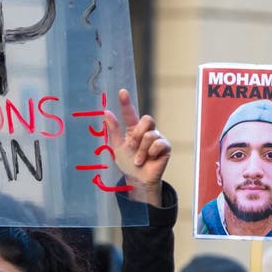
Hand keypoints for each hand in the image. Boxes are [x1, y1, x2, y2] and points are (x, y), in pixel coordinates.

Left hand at [105, 89, 170, 205]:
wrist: (137, 179)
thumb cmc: (128, 163)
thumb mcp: (117, 146)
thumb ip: (113, 130)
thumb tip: (106, 112)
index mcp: (133, 129)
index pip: (130, 113)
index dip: (126, 102)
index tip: (121, 92)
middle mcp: (146, 131)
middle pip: (147, 119)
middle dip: (138, 134)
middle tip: (132, 146)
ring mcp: (157, 138)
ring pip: (150, 134)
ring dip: (142, 150)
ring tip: (139, 160)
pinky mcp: (165, 147)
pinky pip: (159, 143)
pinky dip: (151, 152)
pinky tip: (150, 159)